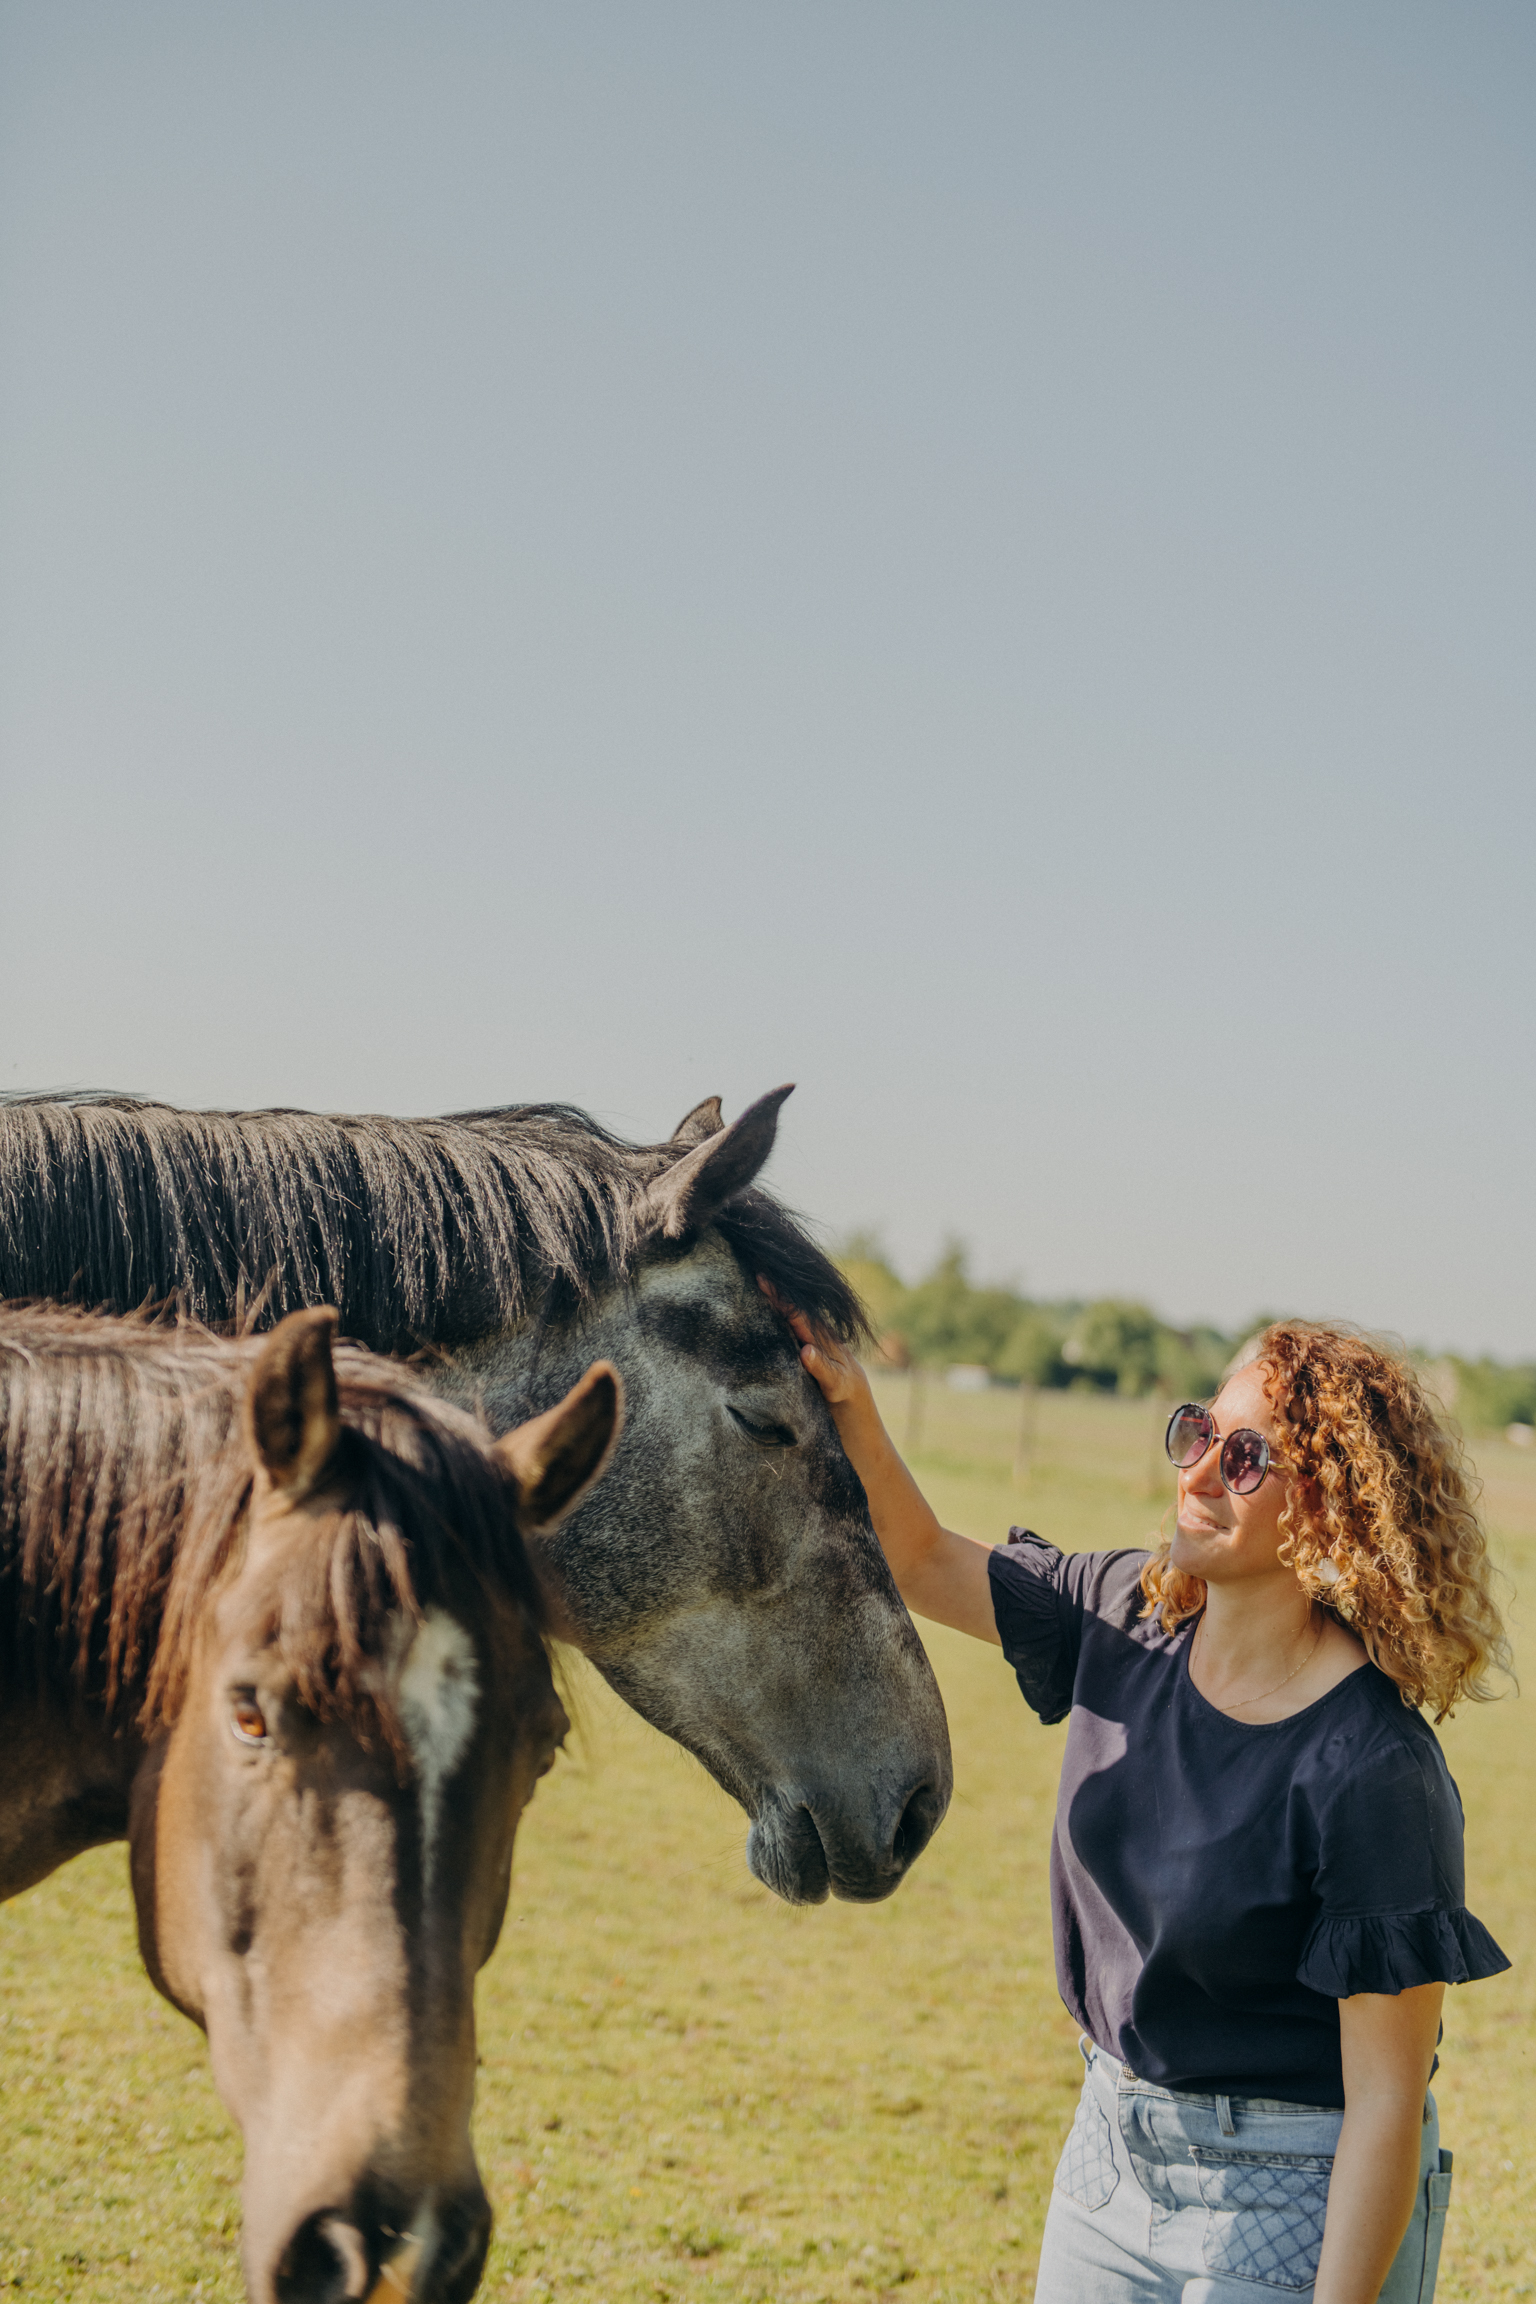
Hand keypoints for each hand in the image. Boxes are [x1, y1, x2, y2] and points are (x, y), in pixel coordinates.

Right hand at [757, 1277, 870, 1412]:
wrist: (854, 1390)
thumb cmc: (844, 1388)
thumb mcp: (835, 1382)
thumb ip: (822, 1368)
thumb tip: (805, 1351)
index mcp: (820, 1337)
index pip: (795, 1313)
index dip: (779, 1297)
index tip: (762, 1279)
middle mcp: (815, 1330)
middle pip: (791, 1306)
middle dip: (774, 1289)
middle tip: (754, 1268)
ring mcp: (811, 1334)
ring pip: (791, 1311)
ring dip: (776, 1296)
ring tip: (758, 1277)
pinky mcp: (808, 1340)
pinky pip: (792, 1320)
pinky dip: (780, 1308)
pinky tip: (767, 1300)